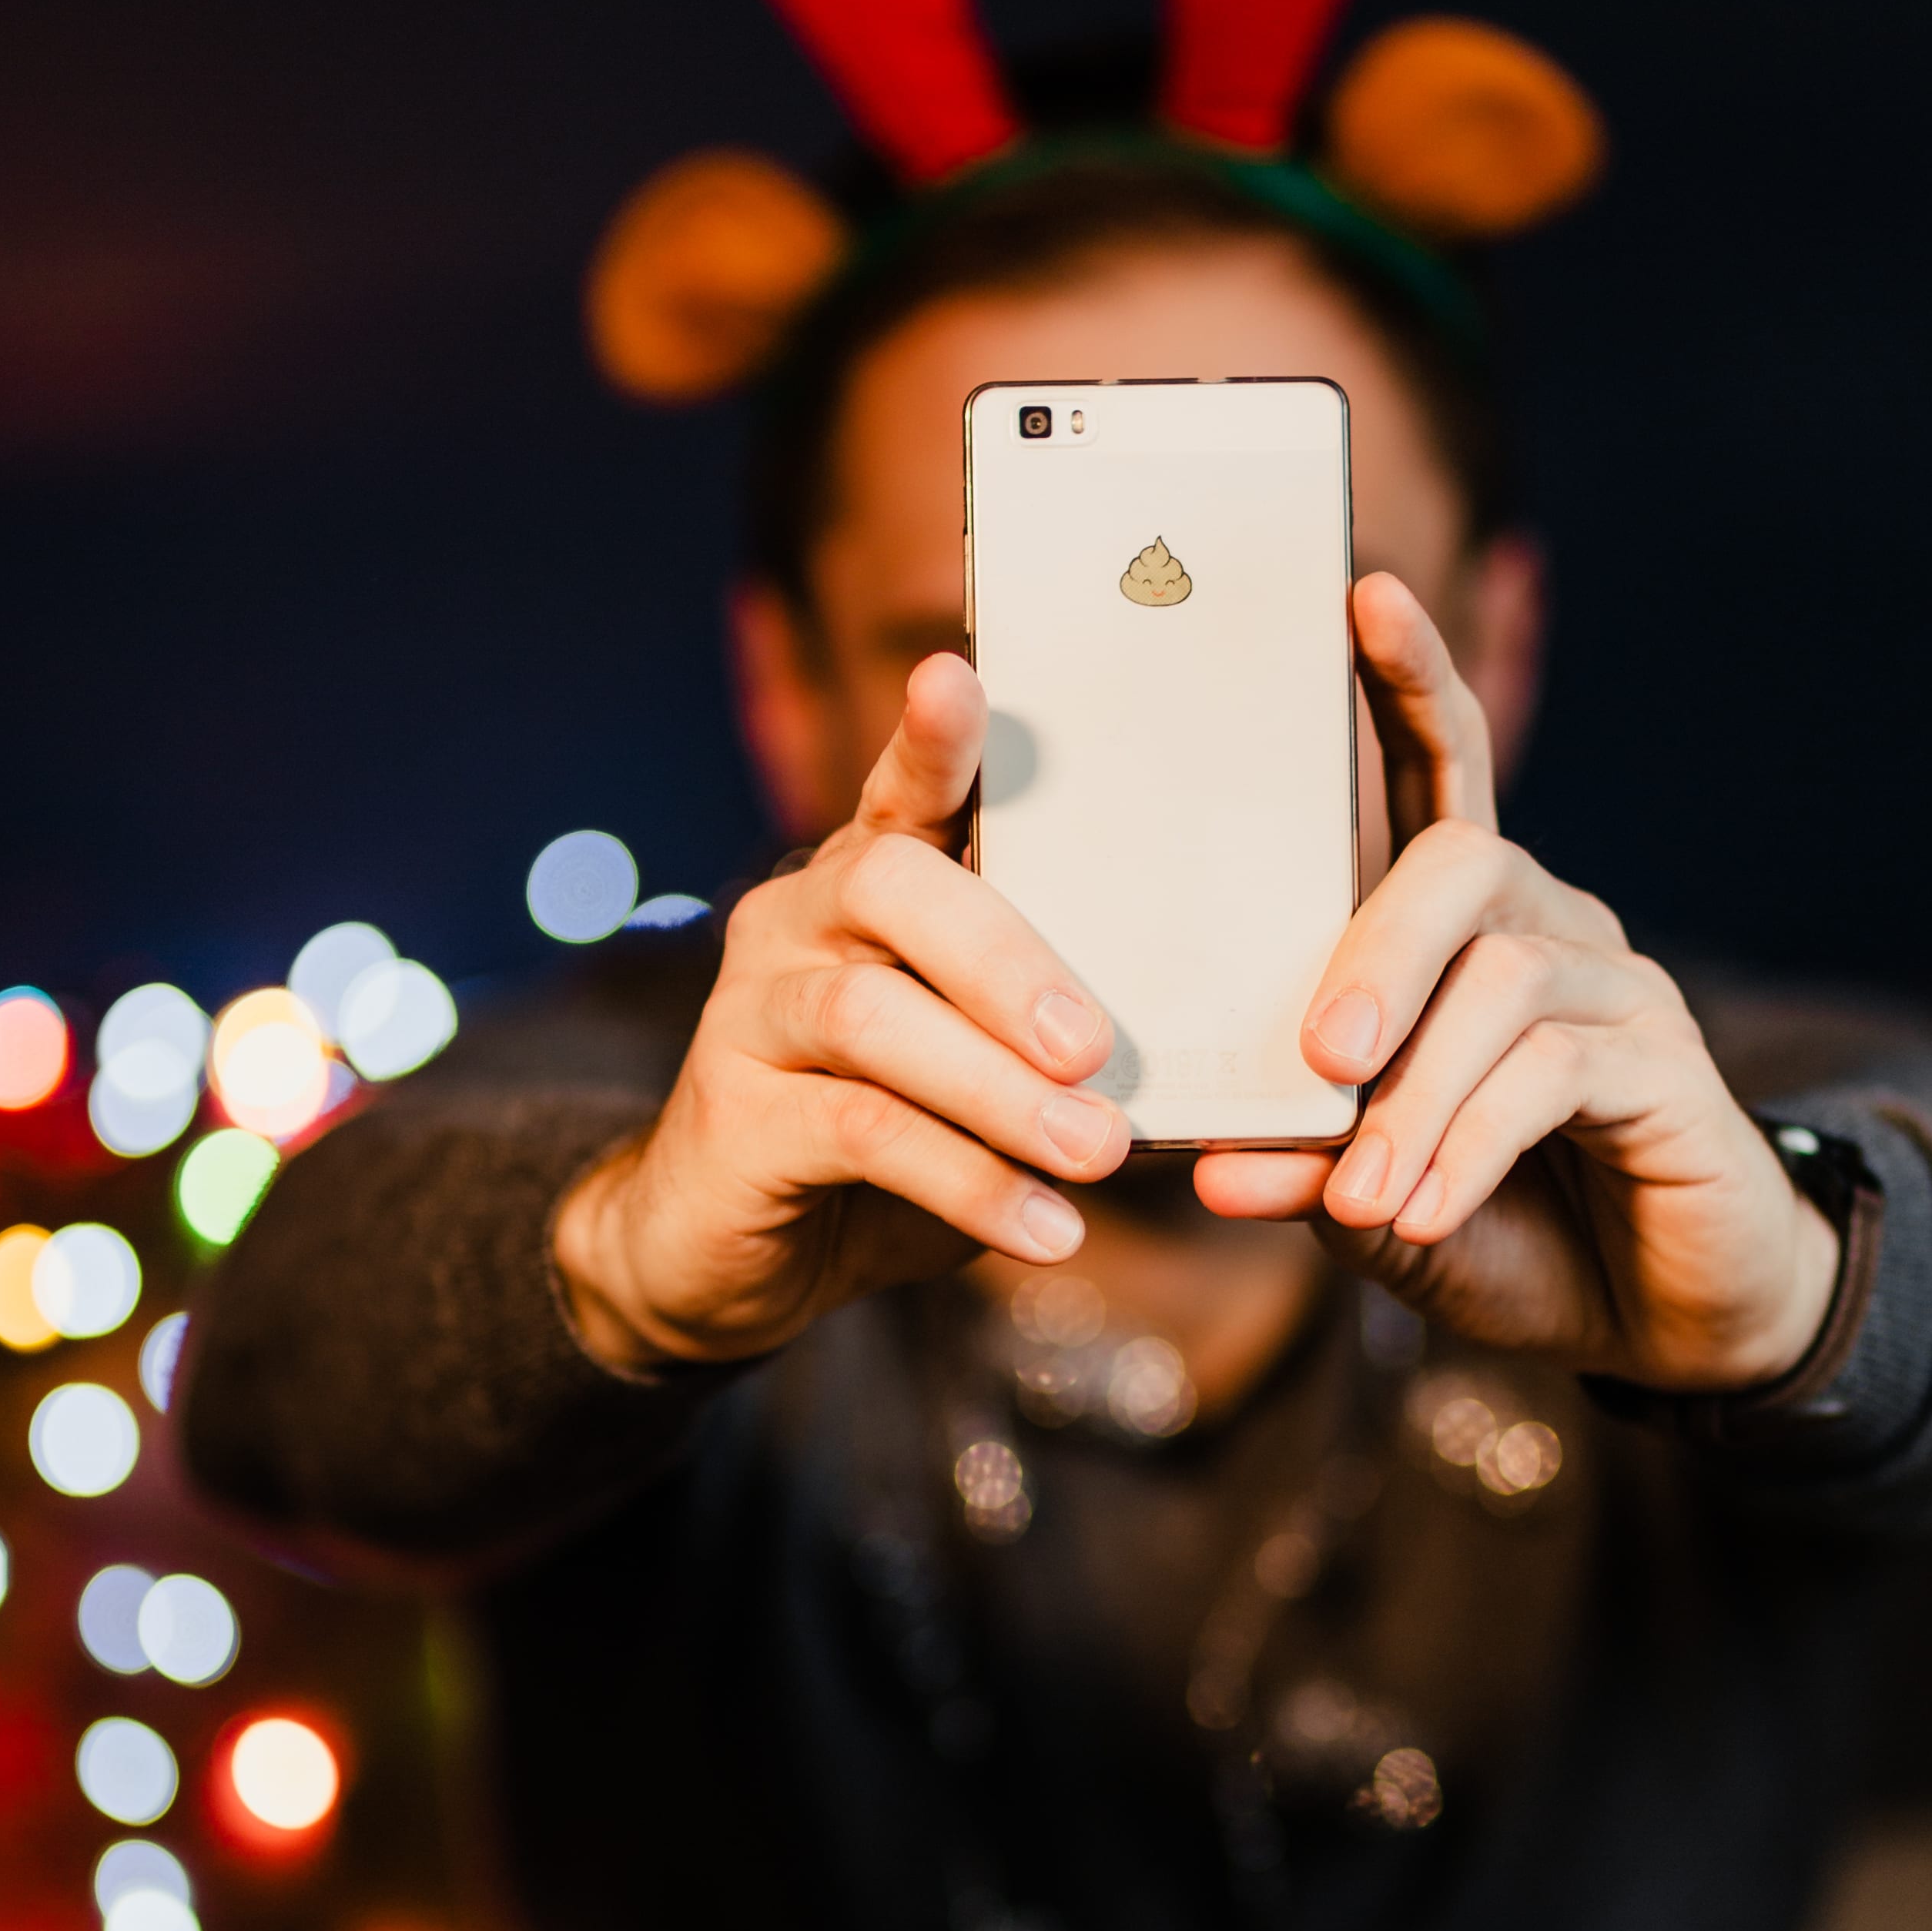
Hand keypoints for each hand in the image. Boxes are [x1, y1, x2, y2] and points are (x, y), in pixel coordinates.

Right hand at [551, 653, 1127, 1371]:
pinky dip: (968, 1182)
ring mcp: (753, 1010)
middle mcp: (798, 922)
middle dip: (1009, 965)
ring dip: (1000, 1091)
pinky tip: (1044, 1229)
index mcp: (866, 885)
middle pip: (893, 888)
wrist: (726, 1252)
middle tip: (1096, 1049)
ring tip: (1096, 1152)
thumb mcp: (980, 1073)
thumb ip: (1053, 1039)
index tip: (959, 678)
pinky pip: (861, 1132)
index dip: (930, 739)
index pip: (901, 789)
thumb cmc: (887, 1139)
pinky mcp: (735, 1115)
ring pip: (875, 1018)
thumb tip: (1205, 1058)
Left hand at [1194, 574, 1841, 1389]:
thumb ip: (1302, 1163)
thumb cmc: (1504, 1232)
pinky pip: (1557, 1073)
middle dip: (1377, 951)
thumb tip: (1208, 1163)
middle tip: (1318, 1056)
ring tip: (1363, 1195)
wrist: (1652, 1319)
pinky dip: (1471, 1144)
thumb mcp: (1376, 1201)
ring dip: (1416, 1096)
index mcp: (1474, 927)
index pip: (1447, 770)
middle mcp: (1555, 924)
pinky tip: (1423, 1210)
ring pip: (1506, 982)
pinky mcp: (1668, 1066)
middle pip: (1464, 864)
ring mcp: (1621, 986)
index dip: (1411, 679)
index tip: (1359, 593)